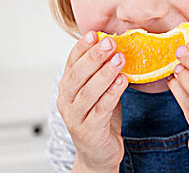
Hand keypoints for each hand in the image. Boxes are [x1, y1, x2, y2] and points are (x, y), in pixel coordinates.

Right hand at [56, 32, 128, 171]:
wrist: (98, 153)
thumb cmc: (99, 118)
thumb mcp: (97, 91)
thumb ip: (101, 72)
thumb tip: (115, 46)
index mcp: (66, 88)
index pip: (71, 63)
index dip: (82, 47)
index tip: (94, 34)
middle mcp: (66, 101)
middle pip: (77, 75)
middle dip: (94, 56)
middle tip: (110, 42)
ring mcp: (75, 117)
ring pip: (88, 92)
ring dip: (105, 73)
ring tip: (119, 58)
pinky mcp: (89, 131)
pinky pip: (101, 109)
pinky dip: (112, 93)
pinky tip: (122, 81)